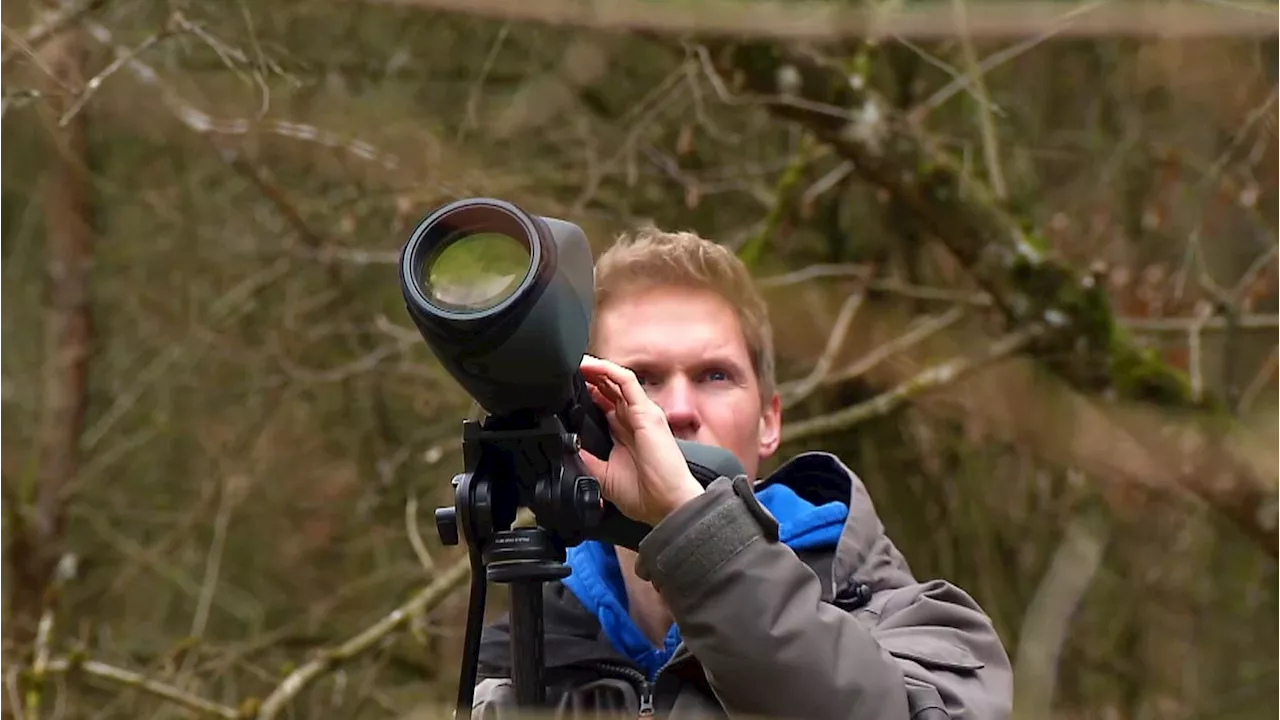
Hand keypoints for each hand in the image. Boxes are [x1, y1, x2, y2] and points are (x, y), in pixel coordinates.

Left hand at [578, 355, 703, 526]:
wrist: (668, 505)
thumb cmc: (646, 495)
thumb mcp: (604, 476)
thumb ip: (587, 458)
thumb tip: (568, 446)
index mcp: (624, 434)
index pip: (603, 405)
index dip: (586, 394)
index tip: (566, 390)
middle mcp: (633, 420)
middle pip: (609, 389)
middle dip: (589, 378)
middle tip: (568, 371)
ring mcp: (641, 413)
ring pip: (617, 380)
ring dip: (596, 369)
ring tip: (577, 362)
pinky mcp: (647, 411)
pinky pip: (627, 382)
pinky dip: (609, 370)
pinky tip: (592, 366)